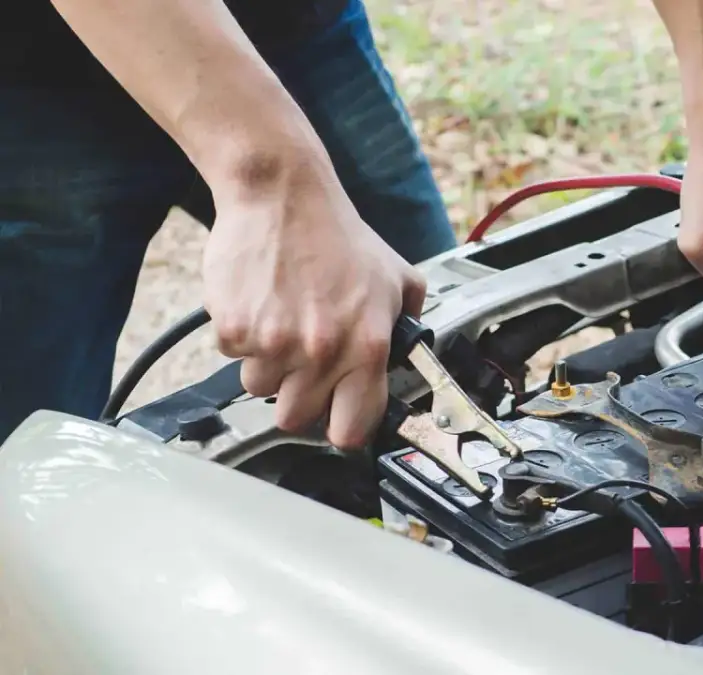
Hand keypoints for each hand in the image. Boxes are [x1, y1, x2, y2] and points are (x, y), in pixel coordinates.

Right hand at [202, 159, 424, 448]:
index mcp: (367, 347)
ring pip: (260, 389)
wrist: (283, 196)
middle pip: (296, 417)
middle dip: (299, 395)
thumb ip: (409, 323)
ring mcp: (274, 343)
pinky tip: (260, 304)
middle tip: (304, 360)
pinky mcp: (234, 328)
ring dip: (269, 365)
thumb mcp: (396, 278)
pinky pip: (233, 357)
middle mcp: (322, 352)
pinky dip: (243, 337)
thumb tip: (414, 357)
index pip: (351, 428)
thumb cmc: (338, 236)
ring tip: (283, 321)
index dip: (343, 426)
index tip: (337, 417)